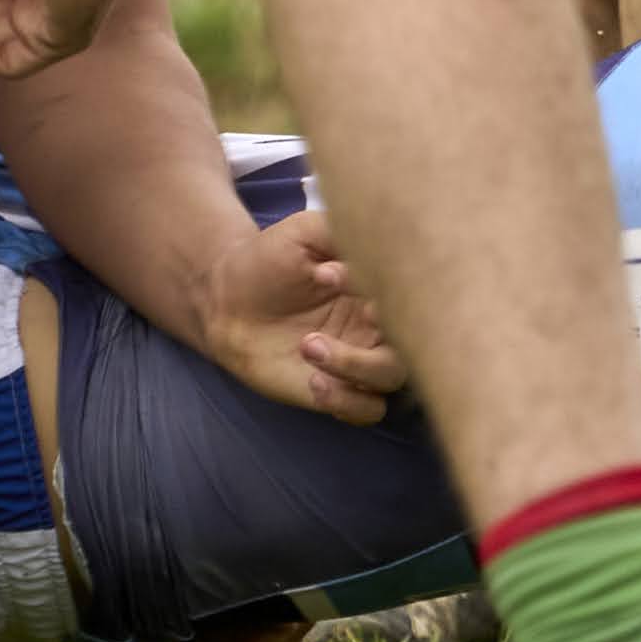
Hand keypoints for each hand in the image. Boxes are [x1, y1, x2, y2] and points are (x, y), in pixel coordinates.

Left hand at [194, 208, 406, 424]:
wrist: (226, 299)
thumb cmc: (268, 260)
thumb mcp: (304, 232)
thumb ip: (341, 230)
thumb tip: (373, 248)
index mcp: (380, 285)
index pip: (409, 292)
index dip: (390, 289)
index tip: (338, 275)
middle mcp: (378, 324)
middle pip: (414, 339)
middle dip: (389, 330)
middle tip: (360, 313)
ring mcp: (361, 360)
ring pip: (392, 377)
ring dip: (359, 368)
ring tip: (310, 347)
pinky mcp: (338, 391)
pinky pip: (367, 411)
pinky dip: (348, 401)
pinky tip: (314, 381)